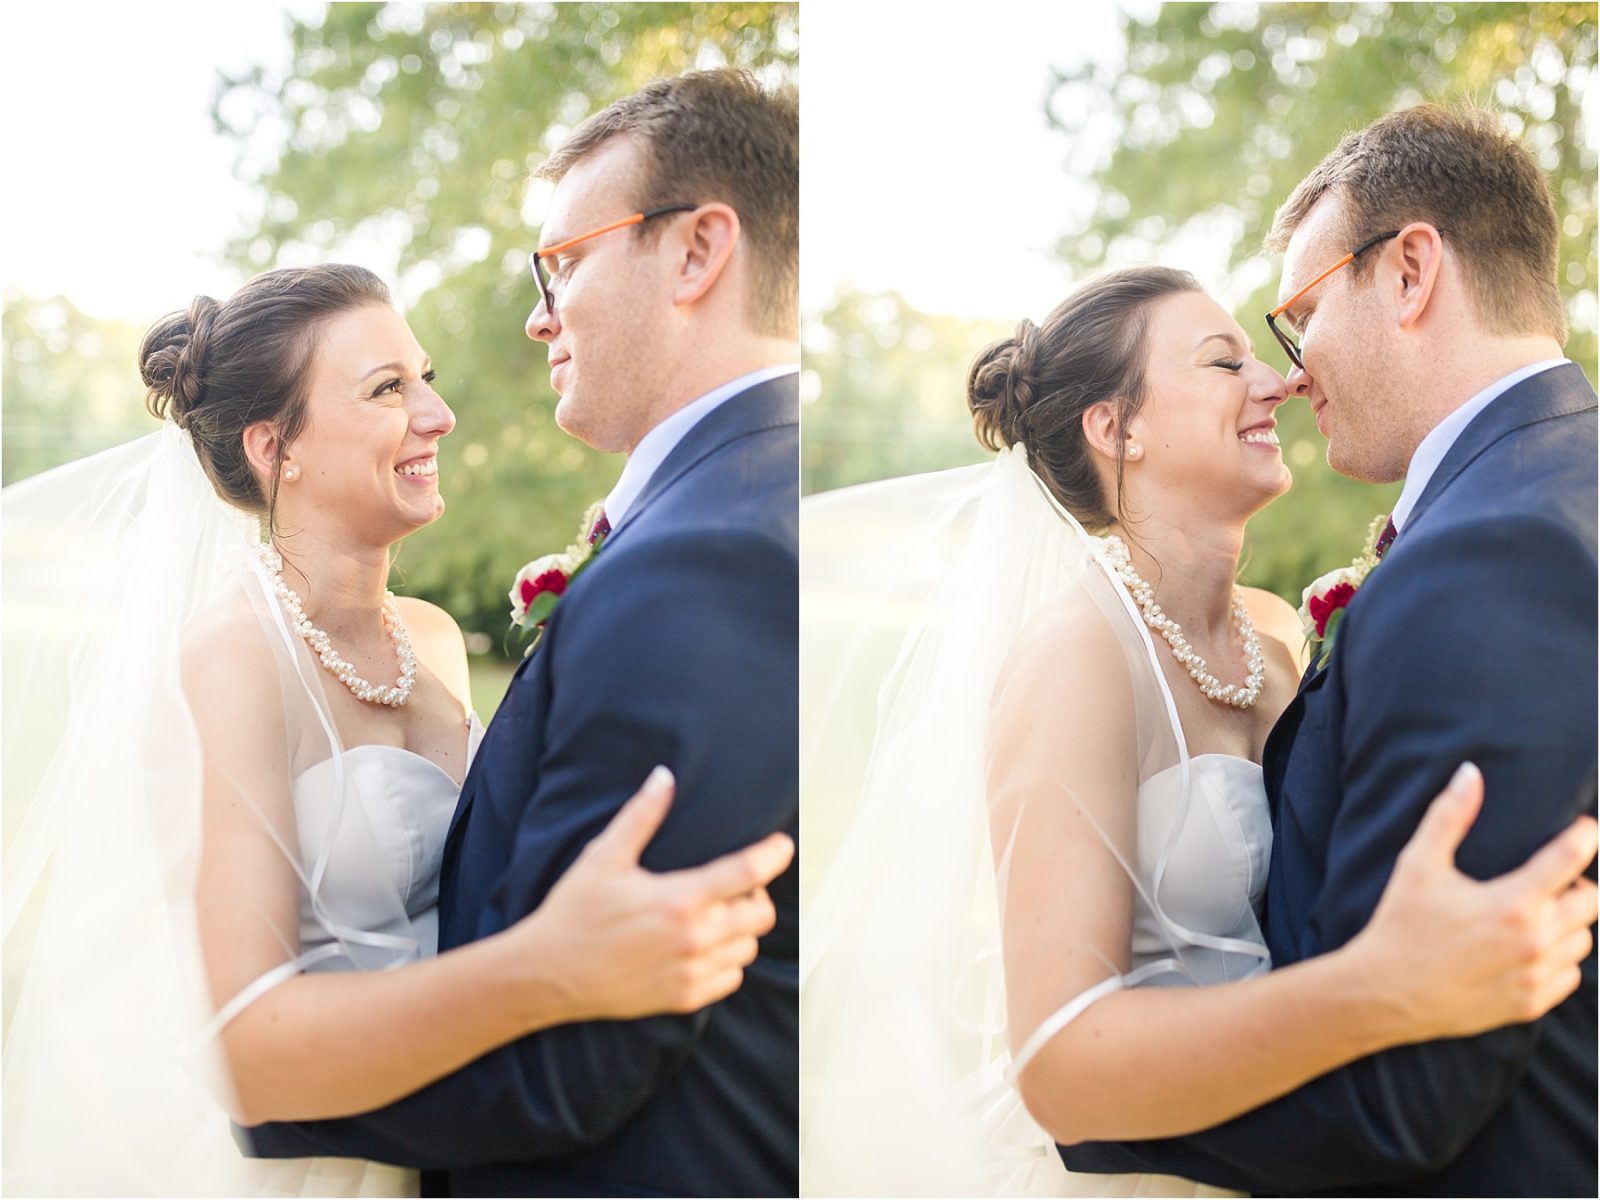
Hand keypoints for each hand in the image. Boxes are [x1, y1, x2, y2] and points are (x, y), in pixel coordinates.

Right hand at [517, 766, 793, 1024]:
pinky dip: (727, 961)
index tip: (783, 846)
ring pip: (749, 947)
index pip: (746, 873)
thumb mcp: (604, 857)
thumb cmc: (574, 912)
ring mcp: (690, 971)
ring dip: (740, 929)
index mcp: (679, 898)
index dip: (773, 855)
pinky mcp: (684, 998)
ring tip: (715, 916)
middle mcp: (693, 938)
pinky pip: (731, 978)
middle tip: (734, 885)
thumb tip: (665, 776)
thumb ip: (642, 816)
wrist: (547, 974)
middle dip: (755, 894)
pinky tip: (702, 947)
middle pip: (760, 914)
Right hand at [1349, 762, 1597, 1043]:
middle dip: (1575, 884)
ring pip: (1583, 939)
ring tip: (1535, 915)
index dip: (1584, 836)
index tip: (1583, 829)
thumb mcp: (1418, 865)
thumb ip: (1449, 816)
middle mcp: (1534, 941)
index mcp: (1512, 903)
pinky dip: (1559, 958)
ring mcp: (1535, 976)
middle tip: (1548, 880)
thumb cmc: (1400, 925)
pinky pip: (1571, 975)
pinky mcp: (1531, 1003)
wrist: (1385, 993)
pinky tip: (1527, 948)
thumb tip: (1469, 773)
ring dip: (1567, 922)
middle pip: (1589, 901)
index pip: (1570, 859)